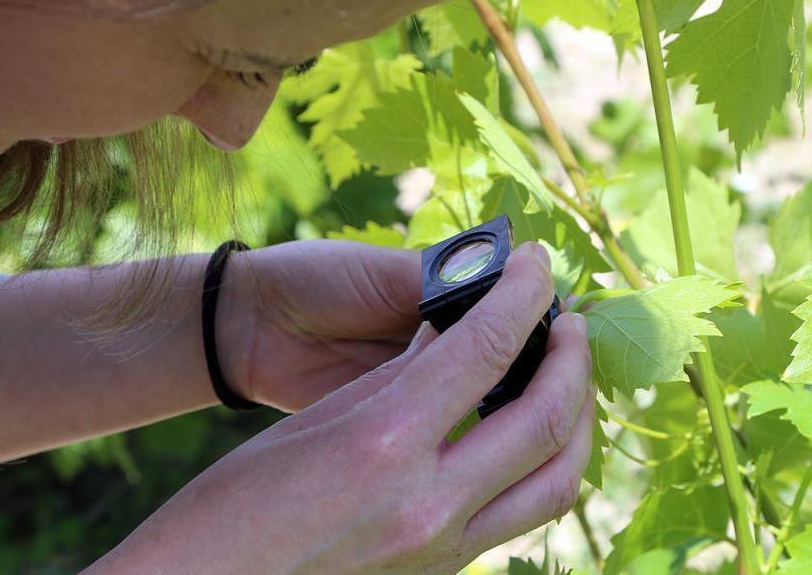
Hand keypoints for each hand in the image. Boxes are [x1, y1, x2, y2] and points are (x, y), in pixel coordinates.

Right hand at [89, 244, 594, 574]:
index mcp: (383, 442)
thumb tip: (457, 334)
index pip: (487, 346)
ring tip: (568, 379)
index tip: (542, 264)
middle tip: (571, 320)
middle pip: (547, 418)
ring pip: (557, 484)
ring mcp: (441, 549)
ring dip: (578, 421)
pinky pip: (520, 517)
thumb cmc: (233, 501)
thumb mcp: (317, 419)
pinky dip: (542, 468)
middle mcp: (427, 502)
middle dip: (574, 357)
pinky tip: (528, 438)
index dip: (524, 292)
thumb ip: (401, 377)